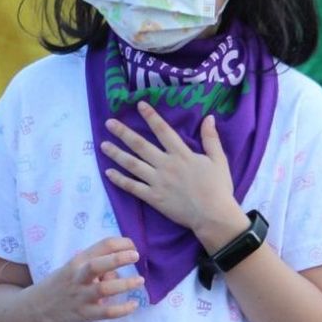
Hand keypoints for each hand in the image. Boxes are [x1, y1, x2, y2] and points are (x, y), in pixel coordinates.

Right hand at [33, 237, 143, 321]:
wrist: (37, 308)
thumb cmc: (60, 283)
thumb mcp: (74, 268)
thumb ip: (95, 266)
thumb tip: (118, 270)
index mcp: (78, 261)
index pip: (101, 246)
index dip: (121, 243)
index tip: (133, 246)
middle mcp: (78, 277)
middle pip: (98, 265)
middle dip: (119, 258)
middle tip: (136, 255)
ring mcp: (81, 296)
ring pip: (104, 289)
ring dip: (124, 284)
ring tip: (140, 281)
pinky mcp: (84, 314)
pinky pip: (106, 313)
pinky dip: (122, 309)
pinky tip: (133, 304)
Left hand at [101, 101, 243, 243]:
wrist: (213, 215)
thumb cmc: (218, 188)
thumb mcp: (219, 160)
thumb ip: (211, 138)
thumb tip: (209, 117)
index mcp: (181, 154)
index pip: (163, 130)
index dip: (151, 117)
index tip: (139, 105)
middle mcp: (166, 165)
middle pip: (140, 145)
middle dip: (123, 133)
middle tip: (109, 123)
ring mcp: (157, 182)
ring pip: (132, 164)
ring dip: (116, 154)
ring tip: (103, 145)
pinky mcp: (153, 198)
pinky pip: (132, 187)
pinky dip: (119, 180)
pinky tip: (108, 173)